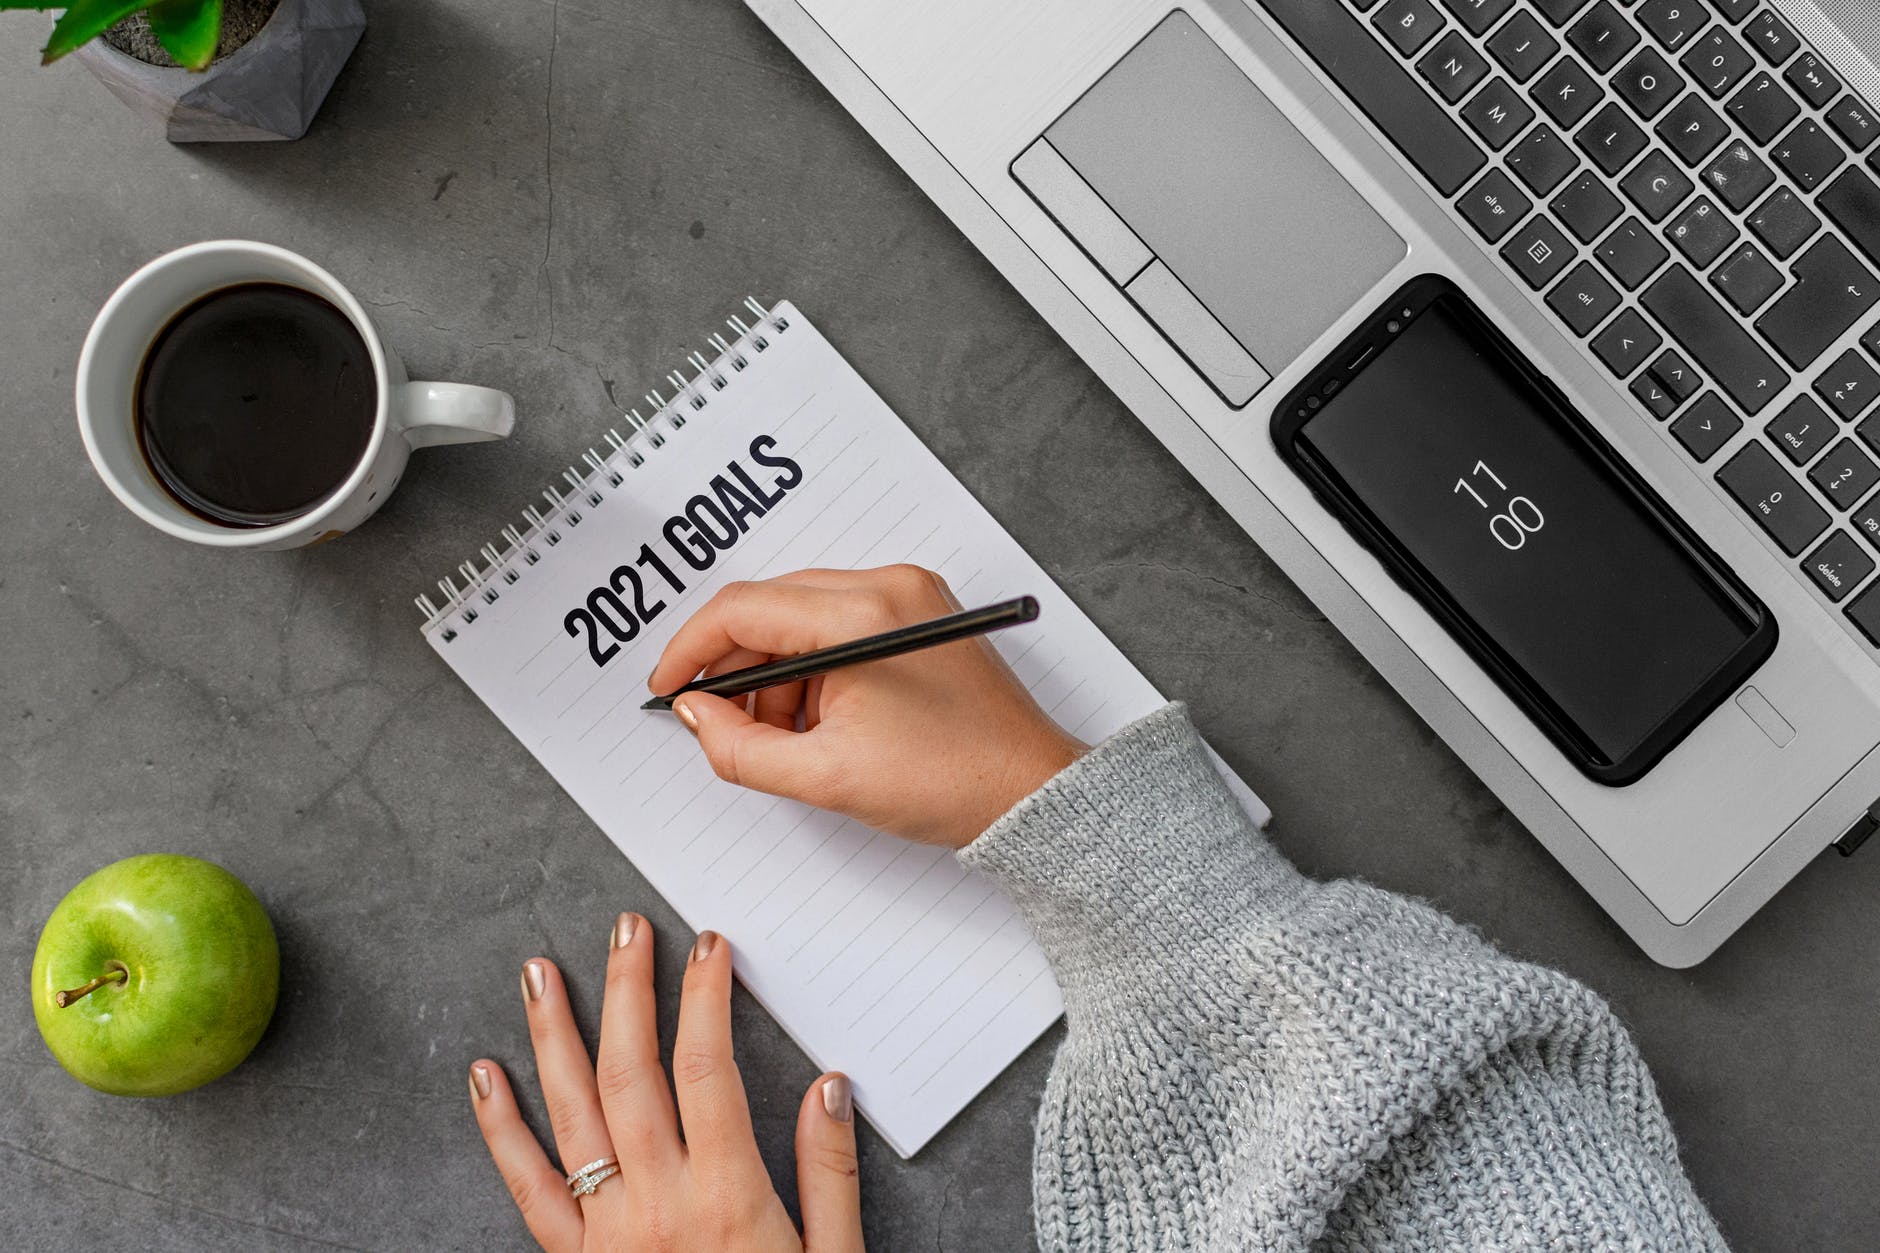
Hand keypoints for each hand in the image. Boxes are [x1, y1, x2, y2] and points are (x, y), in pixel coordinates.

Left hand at [469, 918, 863, 1251]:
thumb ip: (829, 1172)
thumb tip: (829, 1084)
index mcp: (727, 1197)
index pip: (705, 1067)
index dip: (704, 997)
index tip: (708, 947)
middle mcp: (657, 1204)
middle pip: (632, 1071)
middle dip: (630, 990)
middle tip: (626, 929)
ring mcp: (606, 1234)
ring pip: (572, 1113)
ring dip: (554, 1034)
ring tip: (542, 972)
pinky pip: (526, 1188)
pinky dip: (499, 1128)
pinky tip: (484, 1075)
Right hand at [648, 565, 1082, 848]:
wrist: (1033, 794)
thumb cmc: (953, 783)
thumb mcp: (827, 777)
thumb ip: (741, 747)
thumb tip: (697, 715)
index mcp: (865, 614)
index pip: (745, 607)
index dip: (692, 649)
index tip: (669, 688)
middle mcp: (888, 586)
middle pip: (771, 607)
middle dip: (737, 669)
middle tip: (722, 725)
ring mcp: (908, 596)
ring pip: (800, 619)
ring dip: (776, 675)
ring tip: (788, 740)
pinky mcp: (919, 616)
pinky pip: (838, 628)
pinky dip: (813, 672)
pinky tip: (820, 723)